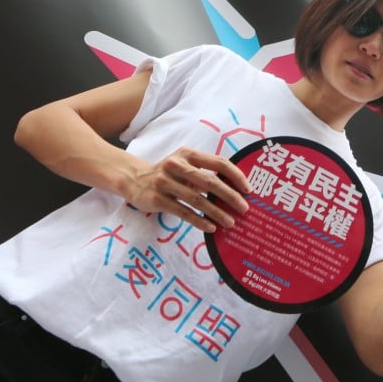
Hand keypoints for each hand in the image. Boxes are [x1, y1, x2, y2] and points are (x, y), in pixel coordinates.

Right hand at [125, 147, 250, 232]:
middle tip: (244, 209)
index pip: (218, 162)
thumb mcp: (185, 166)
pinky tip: (211, 227)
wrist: (134, 180)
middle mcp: (176, 165)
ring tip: (230, 222)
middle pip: (210, 182)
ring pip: (197, 200)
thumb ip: (205, 173)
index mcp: (188, 154)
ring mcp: (165, 182)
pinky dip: (199, 221)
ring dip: (216, 212)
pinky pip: (183, 212)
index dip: (236, 176)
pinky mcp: (157, 199)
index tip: (248, 189)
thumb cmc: (169, 174)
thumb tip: (236, 191)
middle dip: (230, 196)